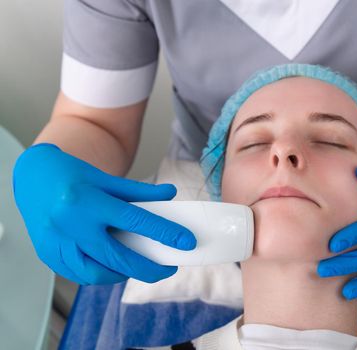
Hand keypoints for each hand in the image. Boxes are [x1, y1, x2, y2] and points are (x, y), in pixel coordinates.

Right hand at [12, 143, 195, 284]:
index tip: (186, 242)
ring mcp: (56, 243)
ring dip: (122, 274)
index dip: (164, 233)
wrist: (32, 177)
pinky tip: (113, 268)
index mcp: (87, 200)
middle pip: (117, 257)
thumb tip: (171, 195)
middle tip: (167, 268)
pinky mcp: (48, 255)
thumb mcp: (108, 179)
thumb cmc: (74, 176)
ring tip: (138, 267)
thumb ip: (140, 191)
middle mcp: (70, 224)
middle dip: (148, 268)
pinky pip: (79, 275)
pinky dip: (100, 274)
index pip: (134, 220)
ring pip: (96, 273)